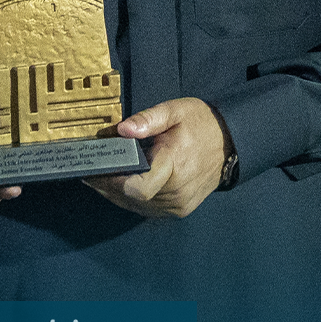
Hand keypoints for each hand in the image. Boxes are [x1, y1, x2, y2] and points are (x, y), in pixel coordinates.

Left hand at [85, 97, 228, 221]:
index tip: (94, 171)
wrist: (231, 144)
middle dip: (107, 186)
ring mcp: (179, 204)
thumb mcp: (175, 111)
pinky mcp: (179, 210)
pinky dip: (132, 200)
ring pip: (136, 207)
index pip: (137, 187)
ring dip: (117, 194)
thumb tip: (121, 130)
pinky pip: (147, 210)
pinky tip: (121, 186)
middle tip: (90, 172)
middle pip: (130, 198)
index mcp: (174, 165)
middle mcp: (177, 191)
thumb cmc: (201, 124)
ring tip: (100, 178)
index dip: (111, 183)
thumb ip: (147, 120)